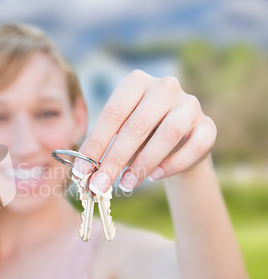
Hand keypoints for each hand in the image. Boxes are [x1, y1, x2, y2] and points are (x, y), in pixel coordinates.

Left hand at [73, 70, 216, 193]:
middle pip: (137, 126)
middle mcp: (165, 87)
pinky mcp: (208, 125)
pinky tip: (156, 176)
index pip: (112, 114)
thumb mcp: (118, 134)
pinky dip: (174, 164)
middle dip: (114, 160)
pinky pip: (194, 146)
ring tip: (125, 184)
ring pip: (168, 134)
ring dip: (143, 164)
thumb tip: (83, 173)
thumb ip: (103, 147)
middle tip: (99, 184)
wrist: (177, 142)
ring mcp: (189, 104)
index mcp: (136, 82)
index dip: (95, 144)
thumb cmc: (139, 136)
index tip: (81, 171)